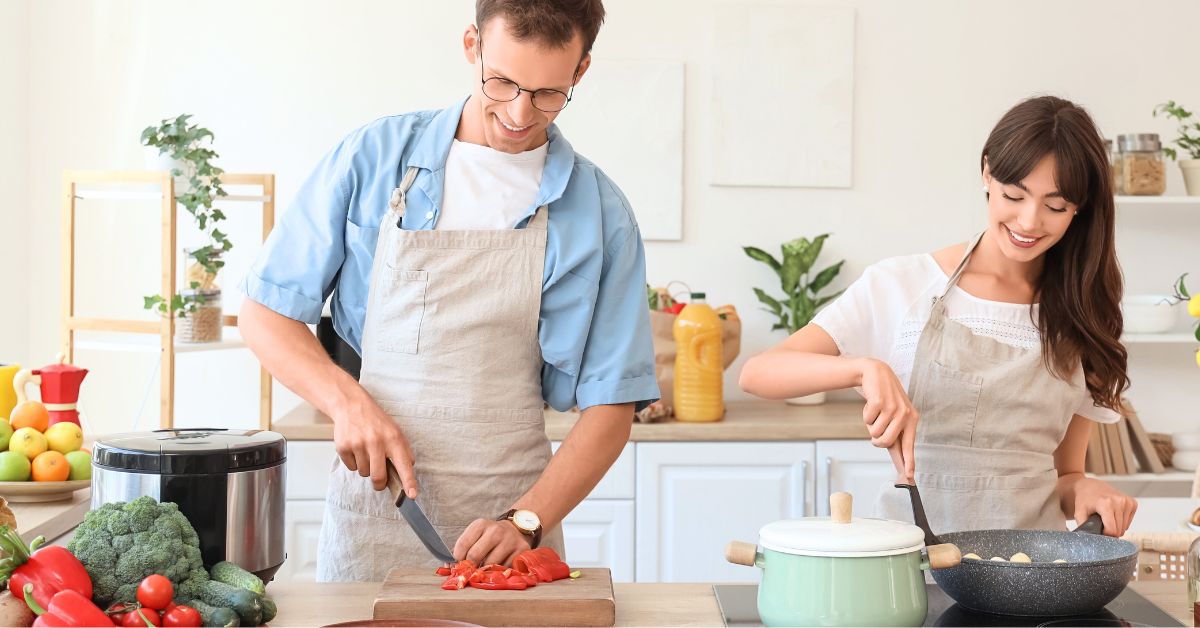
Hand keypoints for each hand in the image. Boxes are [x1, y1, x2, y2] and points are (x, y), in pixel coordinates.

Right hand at [331, 392, 417, 495]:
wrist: (351, 405)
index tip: (411, 495)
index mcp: (393, 438)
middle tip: (379, 480)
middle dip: (379, 484)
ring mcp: (358, 444)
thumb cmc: (375, 420)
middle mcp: (376, 441)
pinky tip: (356, 448)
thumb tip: (409, 468)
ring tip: (366, 451)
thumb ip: (403, 450)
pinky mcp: (344, 447)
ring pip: (364, 473)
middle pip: (378, 477)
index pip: (404, 464)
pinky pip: (351, 467)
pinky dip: (354, 462)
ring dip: (366, 468)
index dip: (408, 482)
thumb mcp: (395, 430)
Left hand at [454, 519, 531, 566]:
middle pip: (475, 556)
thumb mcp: (476, 535)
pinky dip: (500, 571)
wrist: (515, 529)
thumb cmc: (490, 537)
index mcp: (481, 525)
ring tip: (485, 567)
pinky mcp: (522, 550)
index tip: (459, 564)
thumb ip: (463, 549)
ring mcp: (510, 540)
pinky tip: (499, 565)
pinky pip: (505, 568)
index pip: (462, 545)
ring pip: (490, 564)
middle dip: (470, 567)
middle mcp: (496, 530)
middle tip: (470, 570)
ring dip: (485, 570)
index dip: (457, 559)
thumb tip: (449, 567)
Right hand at [858, 358, 917, 481]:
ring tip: (876, 412)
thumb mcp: (895, 416)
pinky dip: (865, 415)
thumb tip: (901, 462)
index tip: (909, 478)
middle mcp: (905, 415)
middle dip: (876, 440)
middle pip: (885, 442)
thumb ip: (896, 437)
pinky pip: (867, 420)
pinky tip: (871, 404)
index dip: (909, 463)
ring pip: (874, 432)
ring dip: (870, 424)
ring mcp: (893, 408)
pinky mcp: (880, 402)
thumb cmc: (885, 399)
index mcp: (912, 420)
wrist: (877, 373)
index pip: (909, 446)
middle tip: (875, 430)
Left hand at [1070, 477, 1136, 536]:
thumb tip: (1089, 538)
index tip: (1098, 529)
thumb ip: (1084, 527)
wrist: (1090, 486)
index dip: (1104, 534)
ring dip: (1116, 526)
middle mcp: (1119, 501)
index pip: (1112, 531)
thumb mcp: (1079, 513)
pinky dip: (1121, 521)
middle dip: (1110, 531)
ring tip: (1106, 517)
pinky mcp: (1133, 503)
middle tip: (1101, 523)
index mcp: (1106, 504)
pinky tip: (1113, 514)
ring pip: (1125, 528)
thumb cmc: (1084, 499)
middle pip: (1119, 530)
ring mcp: (1127, 501)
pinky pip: (1129, 522)